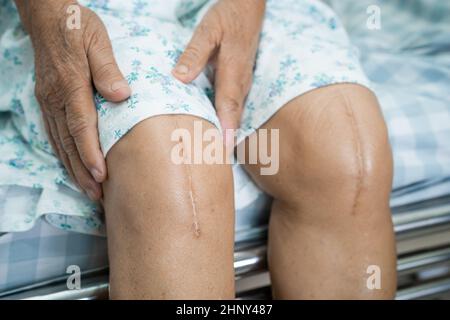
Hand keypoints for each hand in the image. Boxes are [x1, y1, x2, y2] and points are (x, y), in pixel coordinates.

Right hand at [15, 0, 130, 199]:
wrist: (48, 15)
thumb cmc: (77, 26)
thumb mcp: (97, 40)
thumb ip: (108, 68)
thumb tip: (121, 96)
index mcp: (70, 83)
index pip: (81, 125)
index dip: (90, 152)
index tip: (102, 175)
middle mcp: (55, 96)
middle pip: (68, 141)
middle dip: (82, 171)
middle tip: (96, 195)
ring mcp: (48, 100)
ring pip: (59, 141)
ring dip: (73, 168)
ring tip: (87, 189)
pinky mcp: (47, 100)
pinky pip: (54, 133)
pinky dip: (63, 153)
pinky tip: (72, 166)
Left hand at [172, 0, 264, 147]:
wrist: (249, 7)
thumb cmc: (229, 16)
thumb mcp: (209, 29)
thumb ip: (195, 53)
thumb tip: (180, 78)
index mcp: (234, 72)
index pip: (229, 107)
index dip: (226, 130)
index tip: (221, 151)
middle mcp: (241, 83)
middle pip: (233, 117)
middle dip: (224, 140)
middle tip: (212, 163)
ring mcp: (243, 83)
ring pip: (234, 114)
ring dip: (225, 133)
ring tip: (212, 155)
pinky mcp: (239, 82)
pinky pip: (232, 107)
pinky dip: (226, 121)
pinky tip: (215, 131)